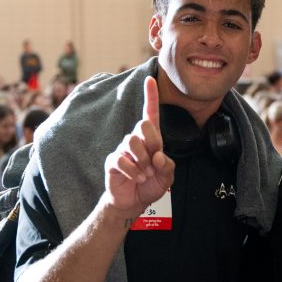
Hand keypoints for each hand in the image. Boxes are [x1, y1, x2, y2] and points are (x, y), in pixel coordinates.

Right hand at [102, 77, 174, 222]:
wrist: (133, 203)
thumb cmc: (150, 185)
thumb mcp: (167, 177)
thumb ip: (168, 166)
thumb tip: (158, 156)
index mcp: (152, 140)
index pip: (151, 114)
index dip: (151, 96)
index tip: (151, 79)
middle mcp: (137, 140)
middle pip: (143, 126)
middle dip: (152, 143)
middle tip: (153, 163)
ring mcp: (123, 149)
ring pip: (132, 142)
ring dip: (143, 162)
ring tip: (145, 174)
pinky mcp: (113, 160)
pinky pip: (122, 159)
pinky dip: (132, 171)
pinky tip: (136, 177)